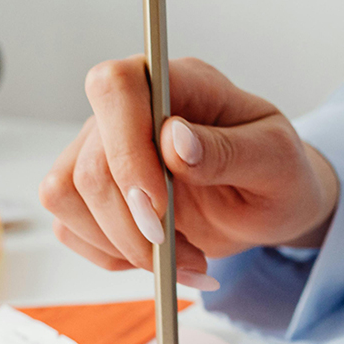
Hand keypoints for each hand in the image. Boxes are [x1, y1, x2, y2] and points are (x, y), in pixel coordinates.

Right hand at [39, 55, 338, 288]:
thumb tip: (174, 140)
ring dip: (123, 245)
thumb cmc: (277, 173)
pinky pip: (70, 227)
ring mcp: (101, 150)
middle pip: (88, 163)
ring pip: (66, 196)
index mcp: (176, 83)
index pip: (116, 87)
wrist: (268, 206)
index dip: (125, 149)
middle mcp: (128, 111)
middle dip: (133, 225)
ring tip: (182, 257)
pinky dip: (114, 257)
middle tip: (185, 252)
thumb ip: (227, 149)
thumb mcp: (275, 161)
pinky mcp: (90, 193)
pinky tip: (159, 259)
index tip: (158, 205)